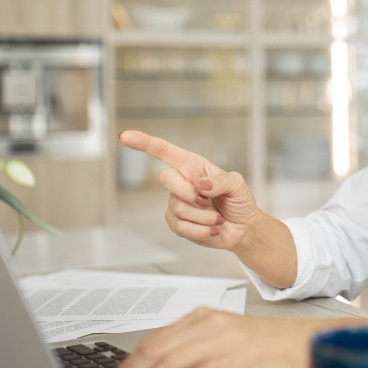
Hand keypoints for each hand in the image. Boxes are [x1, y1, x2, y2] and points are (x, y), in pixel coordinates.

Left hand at [101, 309, 319, 367]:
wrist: (305, 340)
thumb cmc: (266, 345)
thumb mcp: (222, 341)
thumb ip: (191, 351)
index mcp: (201, 318)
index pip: (153, 340)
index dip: (127, 365)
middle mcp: (210, 323)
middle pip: (159, 349)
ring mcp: (226, 337)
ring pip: (175, 361)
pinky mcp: (242, 355)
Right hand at [118, 130, 259, 252]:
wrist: (243, 228)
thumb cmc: (239, 201)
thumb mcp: (238, 184)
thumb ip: (221, 181)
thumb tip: (200, 184)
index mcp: (193, 166)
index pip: (164, 151)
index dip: (144, 143)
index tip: (125, 136)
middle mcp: (181, 182)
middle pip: (165, 178)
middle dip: (188, 192)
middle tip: (208, 201)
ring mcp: (176, 203)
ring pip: (177, 207)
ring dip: (203, 216)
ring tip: (217, 217)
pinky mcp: (177, 224)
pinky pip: (181, 227)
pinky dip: (201, 230)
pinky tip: (212, 229)